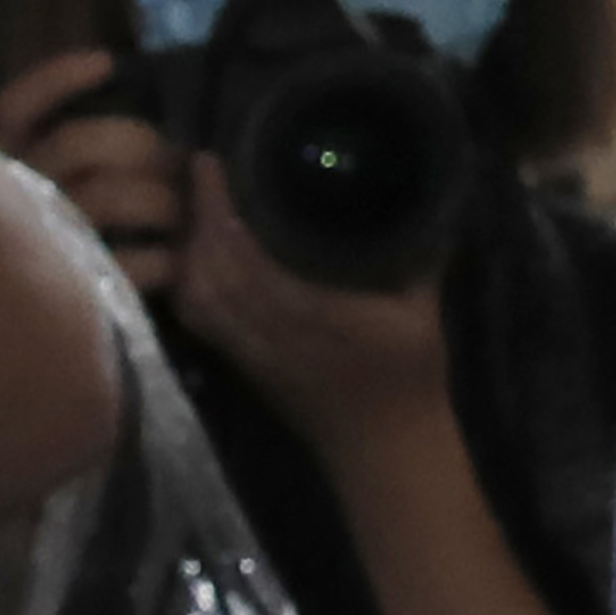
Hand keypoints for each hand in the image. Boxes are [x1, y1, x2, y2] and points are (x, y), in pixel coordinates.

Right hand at [0, 47, 185, 295]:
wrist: (25, 349)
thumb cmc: (58, 251)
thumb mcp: (54, 194)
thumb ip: (80, 155)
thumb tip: (134, 106)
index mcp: (1, 170)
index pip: (13, 109)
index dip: (55, 81)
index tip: (108, 63)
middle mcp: (11, 200)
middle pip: (79, 142)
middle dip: (140, 143)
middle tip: (175, 160)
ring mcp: (38, 247)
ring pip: (105, 196)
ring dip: (160, 198)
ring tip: (180, 212)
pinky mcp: (69, 295)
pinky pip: (128, 264)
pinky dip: (162, 259)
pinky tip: (174, 261)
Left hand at [167, 152, 456, 459]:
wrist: (382, 451)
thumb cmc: (411, 377)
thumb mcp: (424, 307)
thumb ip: (420, 248)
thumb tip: (426, 183)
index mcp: (316, 318)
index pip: (249, 262)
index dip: (221, 213)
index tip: (215, 163)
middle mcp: (269, 336)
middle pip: (208, 277)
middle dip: (196, 221)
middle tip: (200, 168)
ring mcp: (248, 354)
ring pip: (196, 297)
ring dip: (188, 248)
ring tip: (199, 201)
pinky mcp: (240, 363)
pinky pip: (199, 315)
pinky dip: (190, 278)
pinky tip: (198, 250)